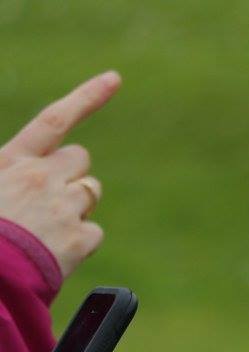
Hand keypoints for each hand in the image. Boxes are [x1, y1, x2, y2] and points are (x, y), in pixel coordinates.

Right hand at [0, 71, 120, 277]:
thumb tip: (36, 172)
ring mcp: (63, 205)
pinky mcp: (80, 236)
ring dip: (75, 205)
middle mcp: (41, 176)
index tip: (114, 79)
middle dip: (70, 173)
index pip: (54, 120)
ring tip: (45, 228)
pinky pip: (93, 231)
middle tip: (47, 199)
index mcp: (11, 161)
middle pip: (79, 159)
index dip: (87, 97)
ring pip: (89, 192)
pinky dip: (79, 241)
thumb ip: (13, 171)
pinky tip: (54, 251)